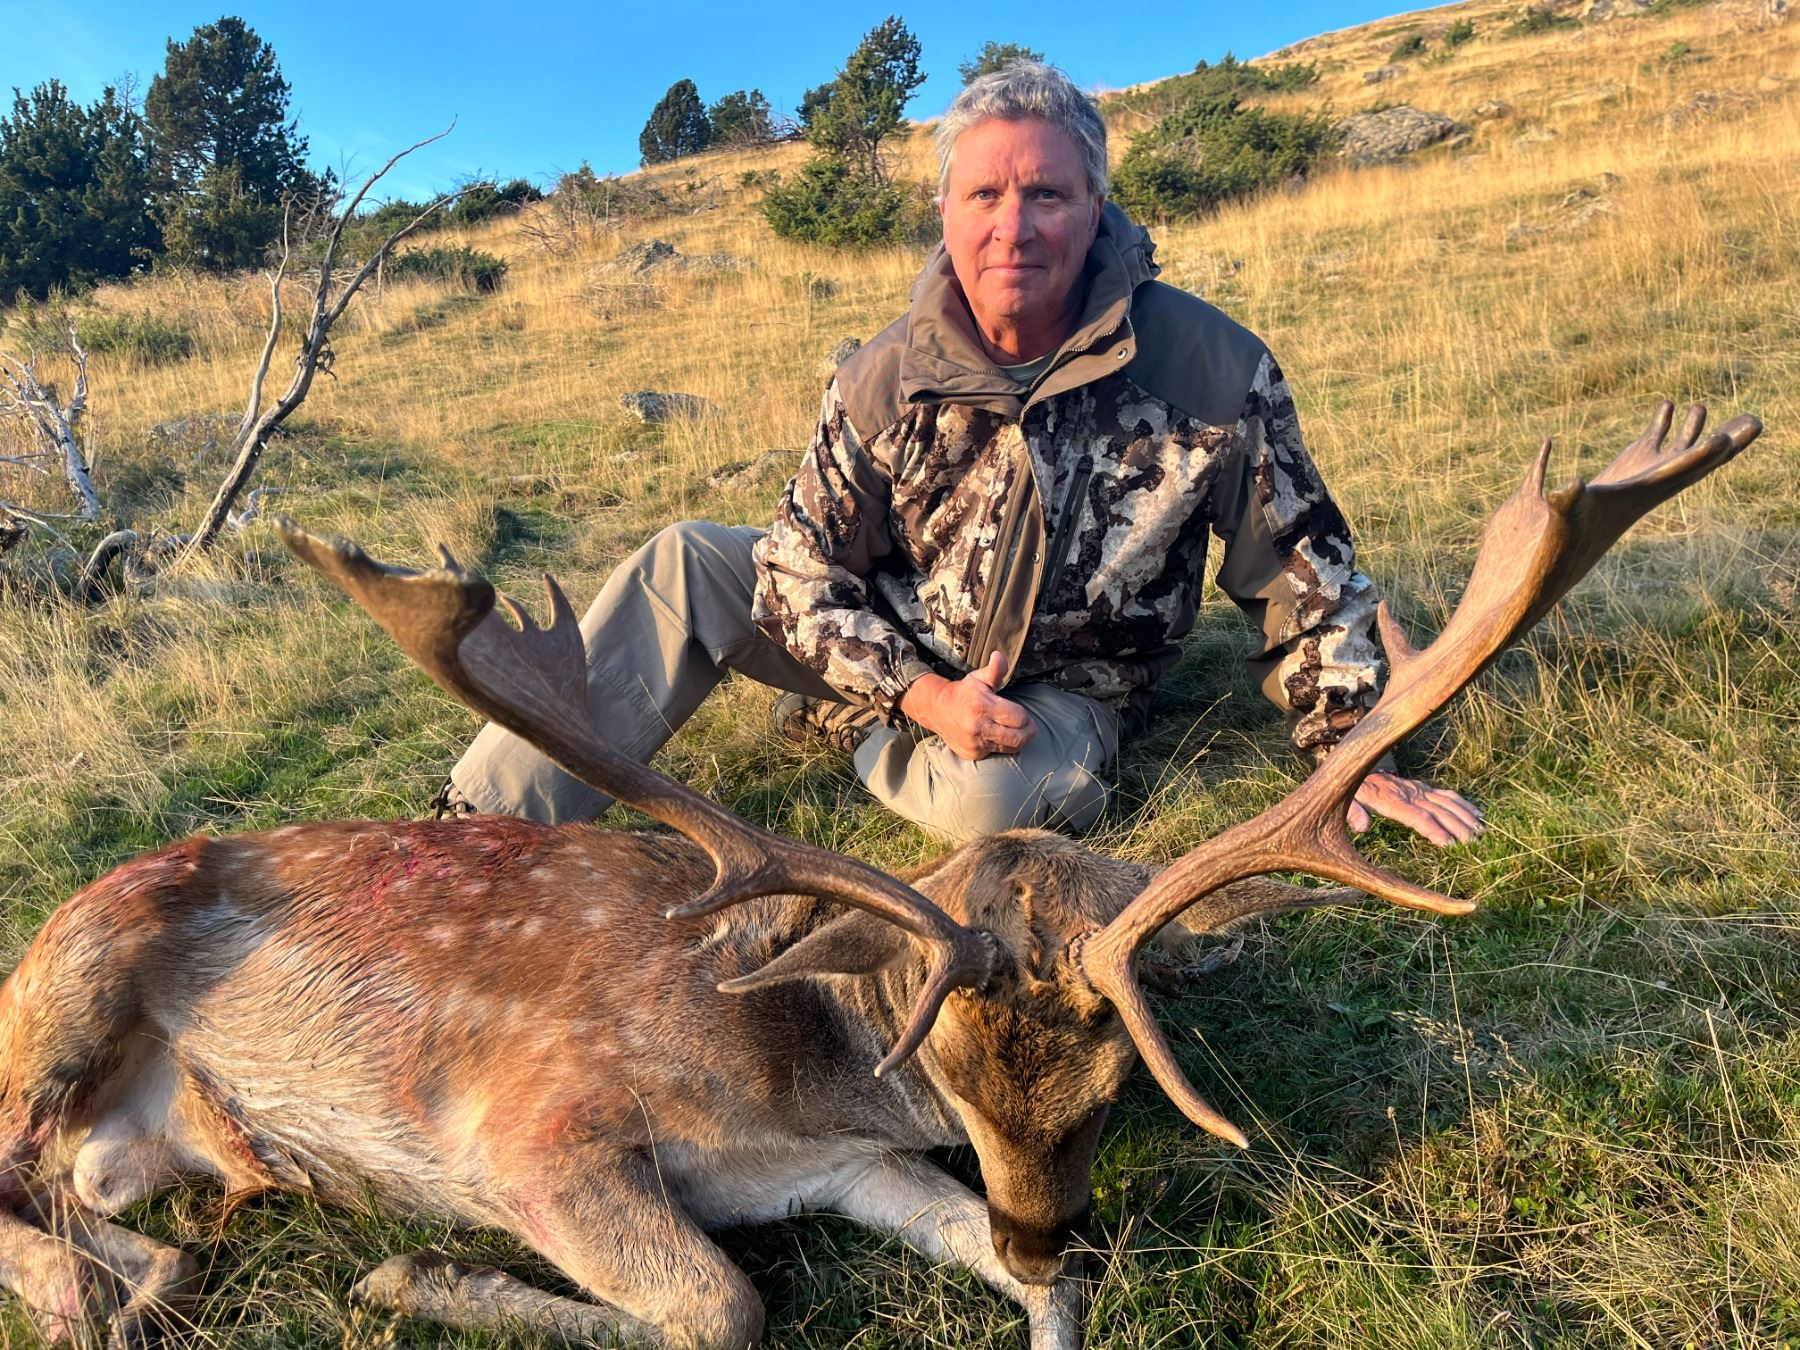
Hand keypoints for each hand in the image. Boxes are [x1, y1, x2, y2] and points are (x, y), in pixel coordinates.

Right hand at [899, 650, 1036, 761]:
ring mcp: (975, 744)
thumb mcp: (978, 678)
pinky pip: (997, 753)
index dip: (1025, 715)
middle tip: (1026, 725)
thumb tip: (999, 656)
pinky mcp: (973, 754)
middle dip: (1027, 731)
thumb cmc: (963, 693)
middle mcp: (978, 727)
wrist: (937, 710)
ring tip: (1013, 730)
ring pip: (1010, 748)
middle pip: (1018, 737)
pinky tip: (996, 735)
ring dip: (1017, 739)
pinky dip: (1001, 745)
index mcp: (982, 706)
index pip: (1018, 717)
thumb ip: (994, 670)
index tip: (1021, 712)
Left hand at [1349, 772, 1483, 847]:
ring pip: (1447, 802)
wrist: (1353, 763)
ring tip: (1482, 831)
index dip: (1433, 830)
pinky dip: (1464, 804)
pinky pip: (1446, 795)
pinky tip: (1478, 814)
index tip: (1449, 844)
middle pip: (1438, 810)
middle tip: (1475, 844)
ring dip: (1466, 816)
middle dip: (1458, 827)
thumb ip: (1353, 813)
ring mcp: (1417, 789)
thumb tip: (1362, 827)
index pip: (1417, 816)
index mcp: (1390, 800)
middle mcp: (1408, 793)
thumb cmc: (1348, 790)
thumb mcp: (1343, 801)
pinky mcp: (1421, 788)